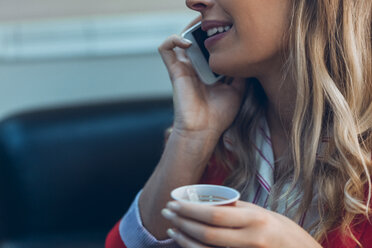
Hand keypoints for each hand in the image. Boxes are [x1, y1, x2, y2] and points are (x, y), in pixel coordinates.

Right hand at [158, 25, 245, 138]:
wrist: (204, 130)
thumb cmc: (219, 115)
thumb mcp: (237, 91)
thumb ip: (239, 74)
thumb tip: (245, 58)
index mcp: (208, 72)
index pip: (208, 48)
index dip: (214, 37)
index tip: (226, 32)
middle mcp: (195, 68)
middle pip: (194, 40)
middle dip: (203, 29)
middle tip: (214, 25)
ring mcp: (184, 69)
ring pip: (178, 40)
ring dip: (188, 30)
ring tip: (201, 28)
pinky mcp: (174, 71)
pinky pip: (165, 49)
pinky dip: (173, 40)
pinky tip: (188, 42)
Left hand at [161, 200, 322, 247]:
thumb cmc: (285, 232)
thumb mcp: (263, 214)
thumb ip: (237, 210)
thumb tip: (209, 202)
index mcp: (256, 220)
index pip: (215, 215)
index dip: (190, 209)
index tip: (174, 202)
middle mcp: (251, 241)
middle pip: (207, 234)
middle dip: (183, 222)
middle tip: (168, 212)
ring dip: (184, 240)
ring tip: (172, 229)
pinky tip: (186, 244)